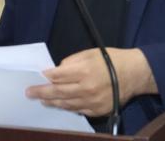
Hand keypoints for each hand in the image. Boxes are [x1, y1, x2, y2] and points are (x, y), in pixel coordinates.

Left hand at [26, 48, 157, 116]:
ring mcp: (92, 102)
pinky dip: (67, 107)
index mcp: (84, 71)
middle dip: (41, 92)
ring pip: (65, 104)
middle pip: (58, 92)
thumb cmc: (112, 60)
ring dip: (51, 102)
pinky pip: (77, 110)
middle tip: (29, 93)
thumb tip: (57, 70)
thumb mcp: (90, 53)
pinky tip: (60, 104)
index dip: (46, 76)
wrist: (135, 74)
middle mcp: (86, 88)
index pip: (58, 76)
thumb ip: (72, 61)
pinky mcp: (97, 110)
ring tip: (41, 100)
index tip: (38, 76)